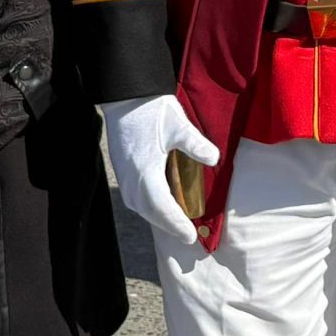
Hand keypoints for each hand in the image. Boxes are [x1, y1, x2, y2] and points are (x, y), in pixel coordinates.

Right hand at [102, 94, 218, 246]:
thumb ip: (194, 143)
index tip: (190, 237)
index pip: (163, 209)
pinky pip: (137, 199)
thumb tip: (214, 158)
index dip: (177, 225)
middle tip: (188, 236)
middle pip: (152, 214)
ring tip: (177, 224)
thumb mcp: (177, 124)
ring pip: (143, 208)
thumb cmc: (151, 110)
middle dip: (170, 226)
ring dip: (160, 218)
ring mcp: (123, 179)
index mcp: (145, 173)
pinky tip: (162, 205)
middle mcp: (131, 182)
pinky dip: (151, 207)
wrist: (124, 98)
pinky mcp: (122, 173)